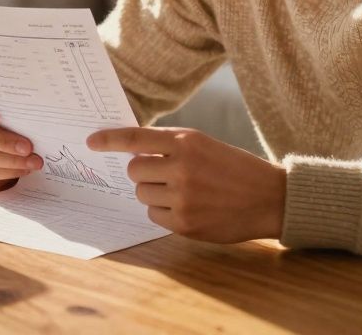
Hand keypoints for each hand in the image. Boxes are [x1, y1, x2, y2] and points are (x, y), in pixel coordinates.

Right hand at [0, 89, 42, 191]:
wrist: (4, 146)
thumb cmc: (10, 120)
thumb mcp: (10, 110)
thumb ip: (13, 109)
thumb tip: (37, 113)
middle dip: (4, 142)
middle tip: (28, 147)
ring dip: (12, 160)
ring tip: (34, 161)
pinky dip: (8, 171)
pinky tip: (24, 169)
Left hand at [87, 126, 285, 243]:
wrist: (270, 198)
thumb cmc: (235, 168)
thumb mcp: (205, 145)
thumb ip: (170, 146)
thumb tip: (133, 153)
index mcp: (186, 142)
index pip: (136, 138)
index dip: (109, 139)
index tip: (91, 142)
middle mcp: (182, 168)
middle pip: (134, 171)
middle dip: (143, 172)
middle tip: (164, 174)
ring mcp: (183, 198)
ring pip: (142, 194)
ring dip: (154, 192)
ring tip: (182, 191)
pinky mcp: (185, 223)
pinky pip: (154, 215)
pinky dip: (164, 211)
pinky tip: (188, 207)